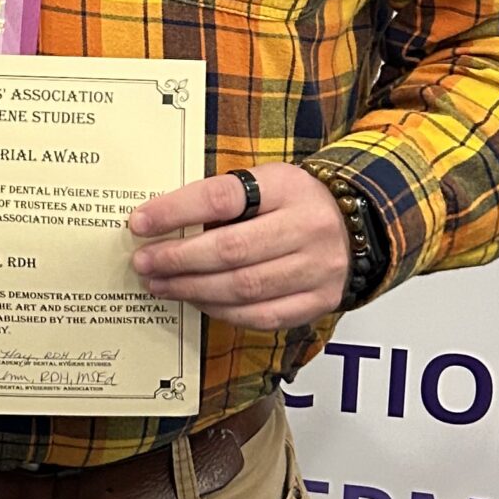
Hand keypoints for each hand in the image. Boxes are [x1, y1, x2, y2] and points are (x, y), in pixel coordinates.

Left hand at [128, 164, 350, 331]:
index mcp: (286, 187)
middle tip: (143, 263)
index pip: (221, 198)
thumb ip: (221, 200)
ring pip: (243, 288)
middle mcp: (307, 227)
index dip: (175, 211)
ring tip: (160, 285)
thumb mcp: (264, 183)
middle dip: (178, 260)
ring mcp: (317, 268)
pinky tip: (196, 301)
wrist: (358, 225)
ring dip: (192, 289)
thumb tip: (159, 225)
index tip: (139, 223)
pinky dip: (221, 311)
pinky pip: (261, 315)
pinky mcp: (318, 301)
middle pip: (230, 250)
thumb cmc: (294, 203)